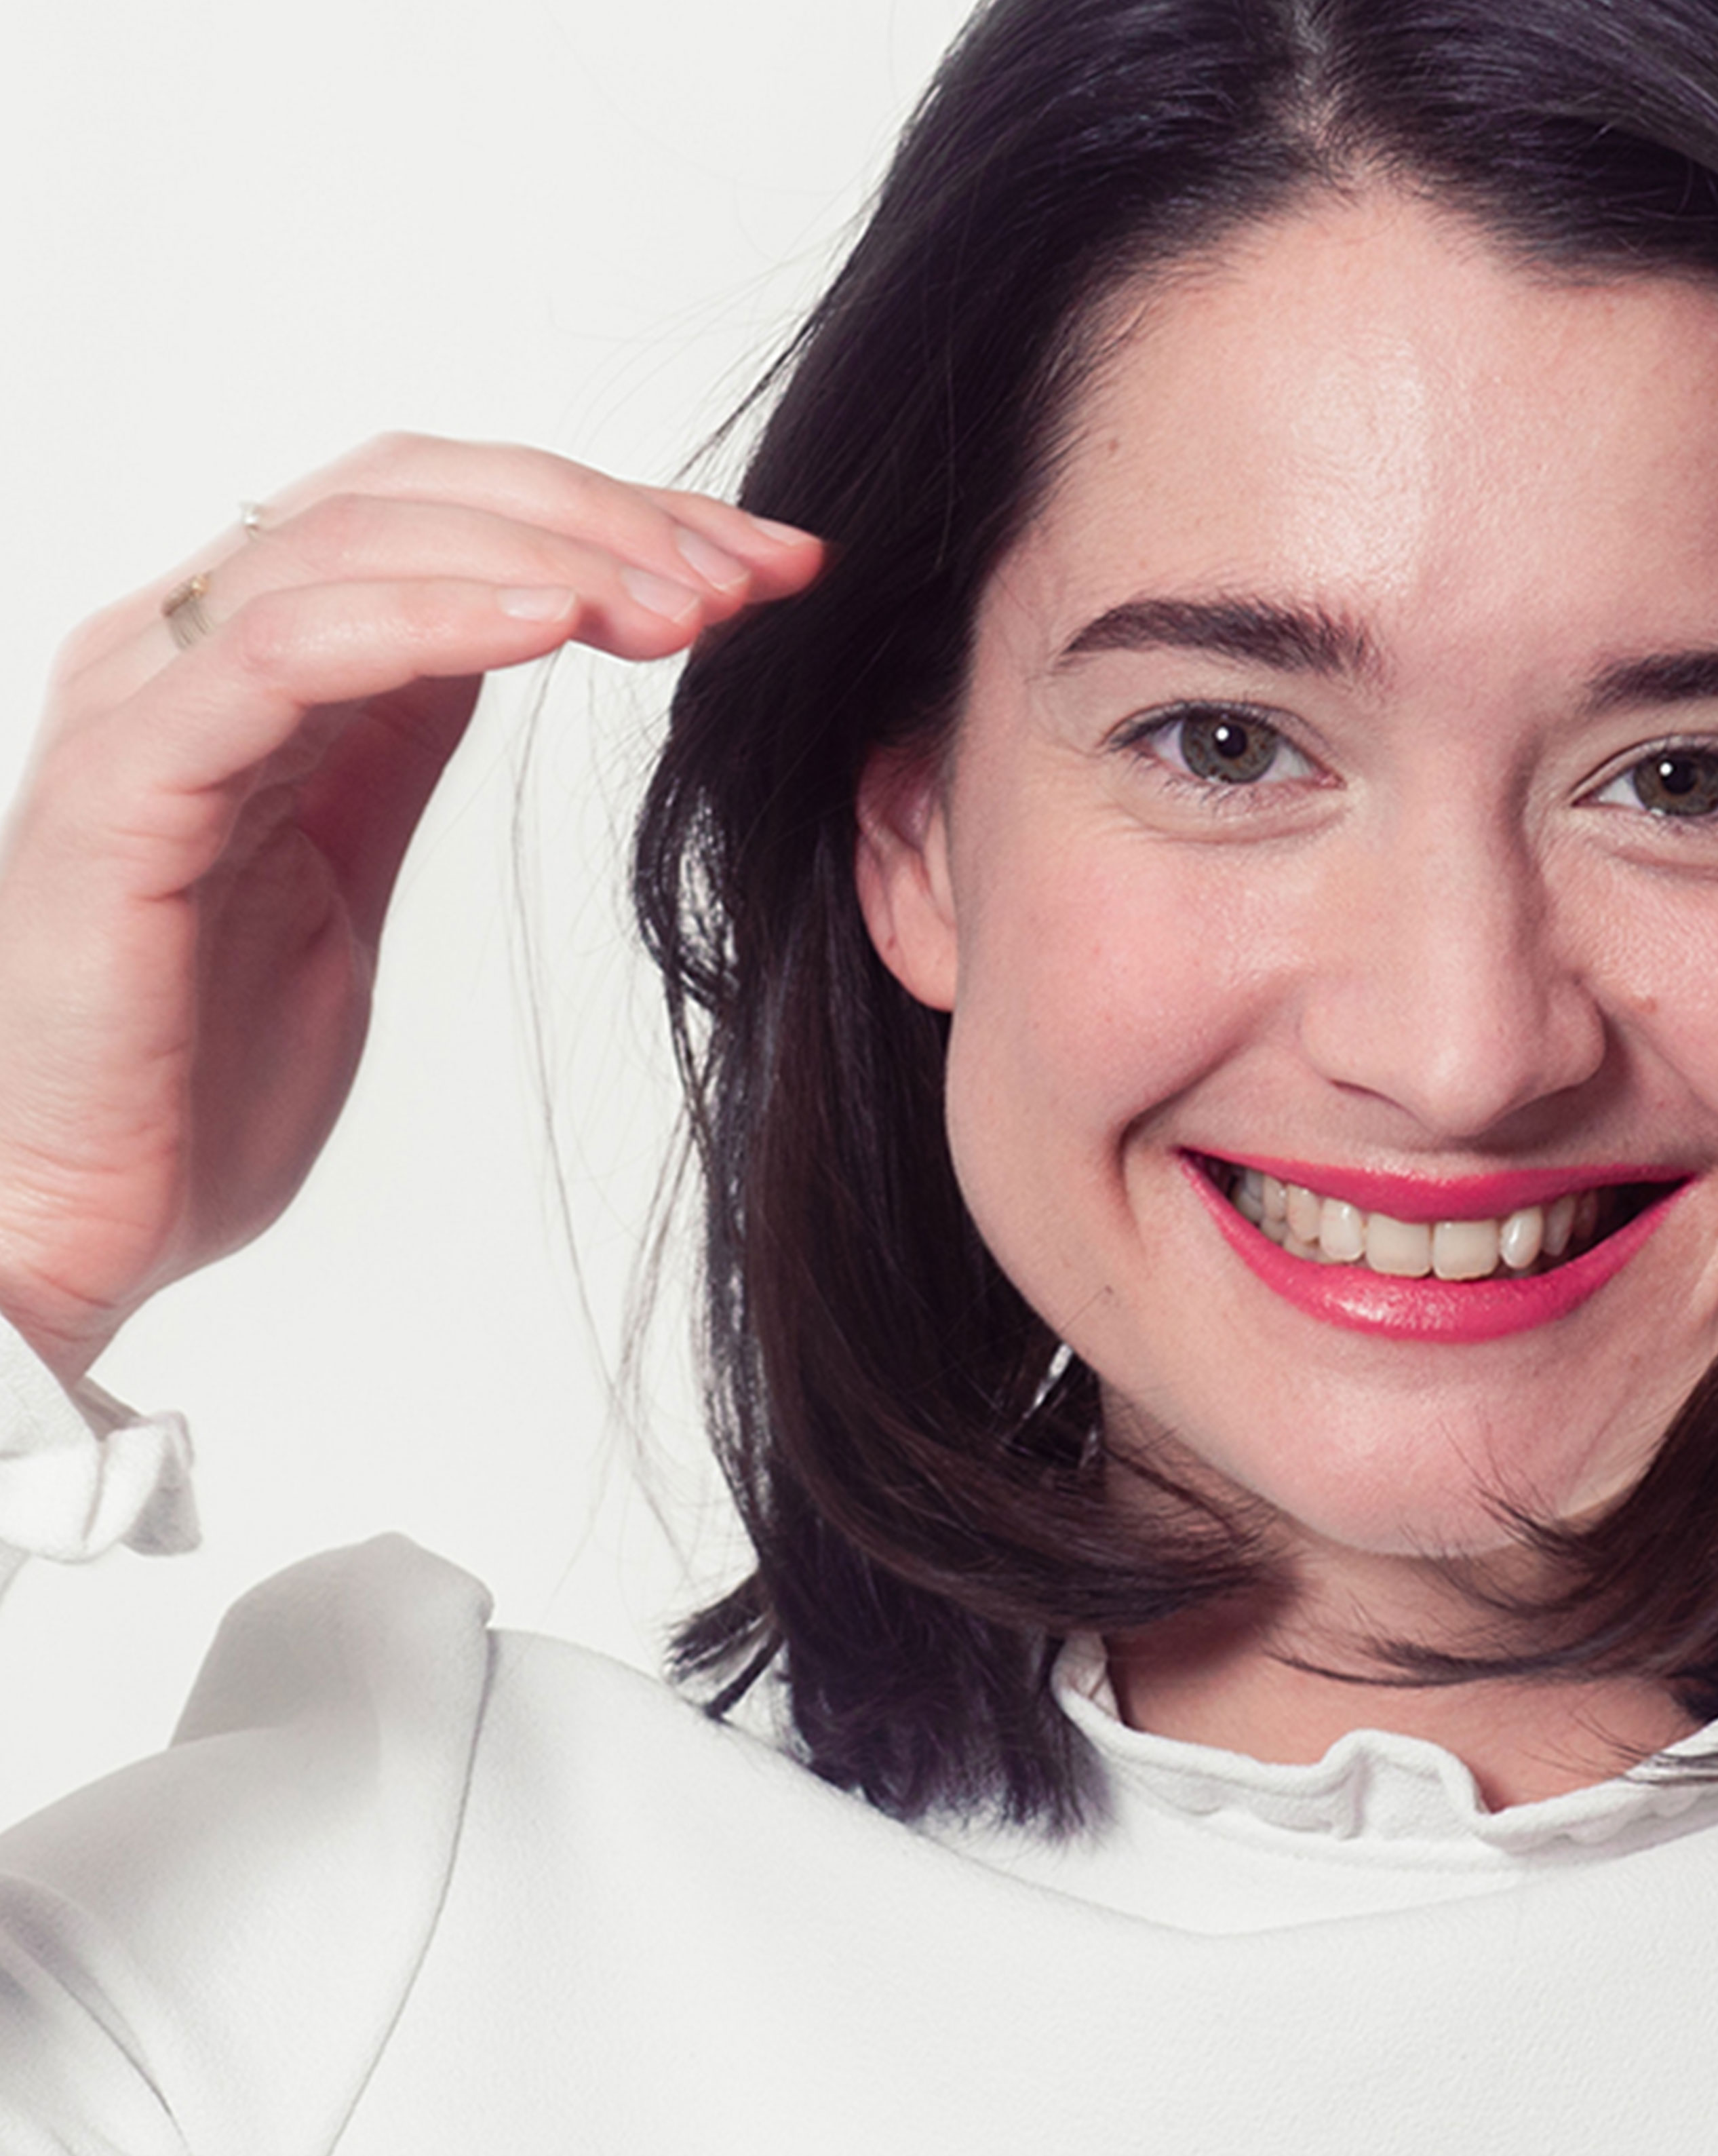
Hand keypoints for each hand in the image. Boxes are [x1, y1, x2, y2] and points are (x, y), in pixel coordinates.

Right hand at [0, 435, 821, 1380]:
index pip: (444, 518)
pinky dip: (430, 618)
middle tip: (756, 576)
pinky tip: (556, 627)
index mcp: (248, 668)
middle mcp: (183, 651)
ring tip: (690, 609)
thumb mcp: (342, 870)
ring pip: (357, 541)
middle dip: (609, 520)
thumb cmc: (187, 1077)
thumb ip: (397, 744)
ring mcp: (143, 704)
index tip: (769, 567)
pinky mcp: (124, 784)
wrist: (55, 1220)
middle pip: (414, 495)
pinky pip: (284, 653)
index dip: (615, 521)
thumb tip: (510, 629)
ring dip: (550, 559)